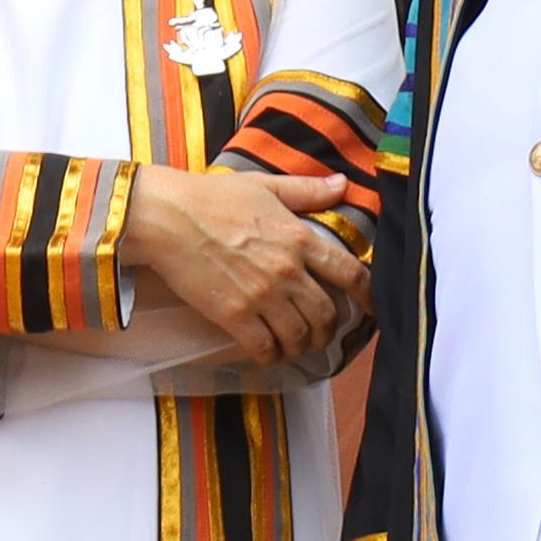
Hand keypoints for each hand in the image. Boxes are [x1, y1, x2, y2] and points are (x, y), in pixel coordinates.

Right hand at [129, 165, 364, 366]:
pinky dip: (272, 355)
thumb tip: (342, 184)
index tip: (372, 308)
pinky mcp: (235, 315)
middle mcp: (287, 270)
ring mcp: (262, 295)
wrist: (168, 218)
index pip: (350, 273)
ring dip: (302, 346)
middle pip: (328, 315)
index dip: (369, 296)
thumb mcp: (266, 187)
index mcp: (299, 238)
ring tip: (295, 344)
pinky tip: (269, 352)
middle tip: (322, 332)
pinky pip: (266, 348)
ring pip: (300, 337)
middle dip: (330, 329)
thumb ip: (307, 190)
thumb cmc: (212, 198)